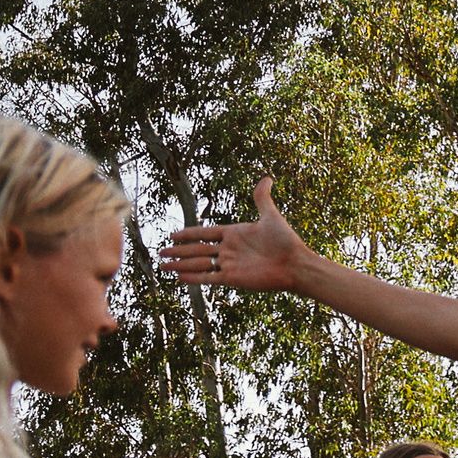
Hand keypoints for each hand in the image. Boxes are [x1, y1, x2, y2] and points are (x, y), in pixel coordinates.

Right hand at [161, 176, 308, 290]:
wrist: (296, 264)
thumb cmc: (286, 241)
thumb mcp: (271, 216)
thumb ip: (262, 198)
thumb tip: (267, 178)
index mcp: (234, 234)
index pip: (205, 233)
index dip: (188, 234)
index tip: (173, 235)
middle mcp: (229, 249)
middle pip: (197, 250)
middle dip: (178, 252)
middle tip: (161, 253)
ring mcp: (230, 264)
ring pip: (199, 264)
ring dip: (181, 266)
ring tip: (163, 267)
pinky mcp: (233, 278)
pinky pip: (209, 278)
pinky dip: (194, 278)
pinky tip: (180, 278)